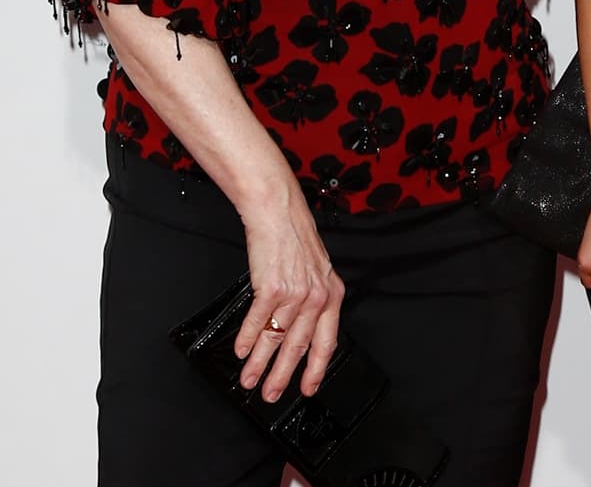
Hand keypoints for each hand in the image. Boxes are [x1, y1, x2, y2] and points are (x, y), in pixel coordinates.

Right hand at [233, 193, 344, 401]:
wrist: (279, 213)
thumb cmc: (295, 239)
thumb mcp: (317, 271)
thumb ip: (314, 301)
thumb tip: (301, 332)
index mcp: (332, 294)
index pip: (326, 341)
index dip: (316, 369)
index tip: (308, 388)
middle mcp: (316, 296)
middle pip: (298, 347)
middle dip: (283, 376)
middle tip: (271, 394)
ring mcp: (294, 293)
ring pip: (275, 338)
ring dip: (259, 363)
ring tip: (249, 379)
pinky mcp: (271, 287)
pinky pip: (257, 321)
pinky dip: (246, 339)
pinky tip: (240, 350)